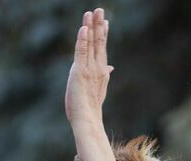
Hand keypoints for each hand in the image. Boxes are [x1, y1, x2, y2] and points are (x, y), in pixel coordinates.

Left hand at [64, 8, 113, 127]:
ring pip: (91, 43)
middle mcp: (98, 67)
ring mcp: (90, 69)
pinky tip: (83, 28)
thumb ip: (103, 76)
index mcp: (101, 71)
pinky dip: (82, 39)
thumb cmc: (90, 109)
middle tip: (99, 9)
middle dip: (98, 25)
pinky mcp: (80, 72)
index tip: (104, 21)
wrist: (87, 120)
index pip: (102, 48)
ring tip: (91, 12)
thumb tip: (111, 67)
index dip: (102, 33)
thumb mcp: (97, 89)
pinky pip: (81, 52)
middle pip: (99, 42)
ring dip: (90, 26)